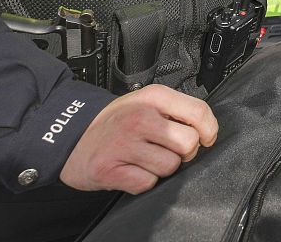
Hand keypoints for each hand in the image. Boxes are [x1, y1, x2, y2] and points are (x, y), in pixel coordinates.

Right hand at [60, 85, 217, 193]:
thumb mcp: (146, 103)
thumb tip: (206, 128)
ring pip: (170, 166)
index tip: (205, 137)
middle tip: (167, 149)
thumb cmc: (116, 121)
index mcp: (153, 98)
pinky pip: (147, 183)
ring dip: (161, 168)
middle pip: (189, 144)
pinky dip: (142, 181)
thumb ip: (176, 110)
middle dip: (183, 152)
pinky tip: (131, 169)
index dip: (208, 129)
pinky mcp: (110, 169)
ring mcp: (124, 144)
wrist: (72, 136)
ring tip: (145, 158)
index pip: (199, 112)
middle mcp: (139, 118)